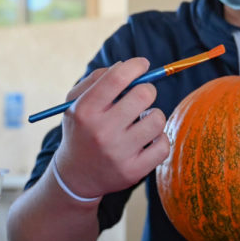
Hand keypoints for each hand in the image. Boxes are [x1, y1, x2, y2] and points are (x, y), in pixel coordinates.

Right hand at [52, 58, 170, 198]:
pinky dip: (159, 139)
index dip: (136, 66)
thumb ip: (96, 79)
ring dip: (153, 115)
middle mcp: (101, 132)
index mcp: (85, 110)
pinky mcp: (133, 171)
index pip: (117, 78)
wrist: (75, 176)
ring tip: (142, 121)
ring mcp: (118, 153)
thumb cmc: (81, 129)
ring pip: (158, 119)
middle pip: (143, 95)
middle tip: (142, 95)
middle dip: (147, 90)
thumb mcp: (76, 102)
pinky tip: (147, 140)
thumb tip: (126, 66)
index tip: (142, 65)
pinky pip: (163, 145)